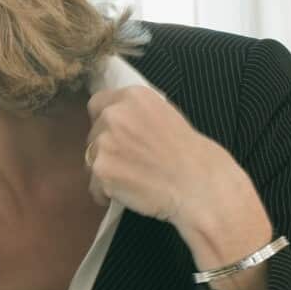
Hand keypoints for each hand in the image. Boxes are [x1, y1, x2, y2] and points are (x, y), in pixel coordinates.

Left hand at [84, 85, 235, 225]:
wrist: (199, 185)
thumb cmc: (191, 155)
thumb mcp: (166, 115)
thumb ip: (136, 114)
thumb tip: (114, 120)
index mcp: (133, 96)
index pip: (97, 103)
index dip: (105, 121)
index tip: (116, 135)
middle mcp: (114, 114)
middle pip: (93, 133)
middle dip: (106, 147)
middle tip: (132, 162)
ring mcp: (104, 142)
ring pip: (91, 159)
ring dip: (106, 170)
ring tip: (134, 179)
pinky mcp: (101, 170)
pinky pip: (95, 186)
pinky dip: (107, 193)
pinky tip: (131, 193)